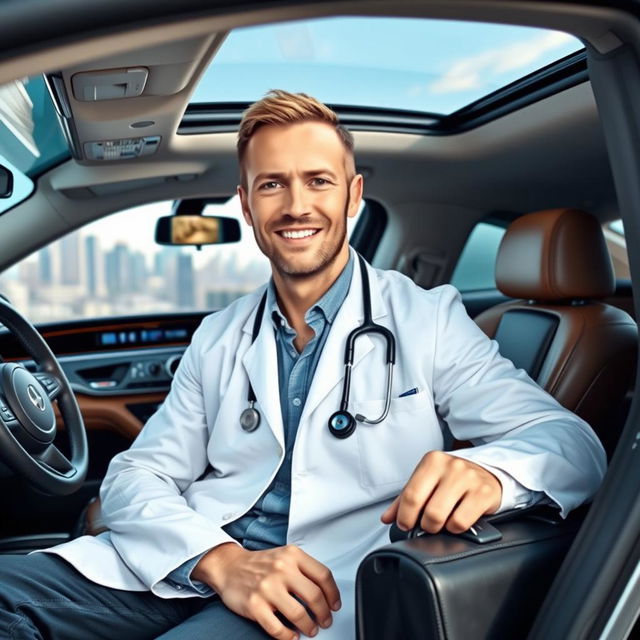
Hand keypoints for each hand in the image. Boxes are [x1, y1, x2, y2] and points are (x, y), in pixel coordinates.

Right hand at [192, 542, 340, 639]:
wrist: (230, 566)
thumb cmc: (260, 564)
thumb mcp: (285, 556)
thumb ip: (304, 569)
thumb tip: (326, 592)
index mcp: (292, 555)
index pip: (323, 575)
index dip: (333, 594)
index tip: (335, 604)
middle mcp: (281, 569)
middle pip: (314, 596)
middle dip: (324, 613)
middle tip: (325, 620)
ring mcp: (267, 587)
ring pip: (298, 614)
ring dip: (309, 626)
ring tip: (310, 629)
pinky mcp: (254, 605)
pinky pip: (277, 628)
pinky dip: (289, 636)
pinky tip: (292, 635)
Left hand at [380, 450, 501, 533]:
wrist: (487, 474)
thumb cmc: (452, 480)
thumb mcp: (428, 482)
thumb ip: (405, 498)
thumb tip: (387, 518)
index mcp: (432, 461)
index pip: (410, 494)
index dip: (405, 516)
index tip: (405, 524)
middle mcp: (451, 466)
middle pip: (427, 509)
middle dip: (423, 525)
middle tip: (426, 525)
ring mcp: (469, 479)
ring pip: (443, 517)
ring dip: (439, 528)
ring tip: (441, 523)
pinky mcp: (484, 493)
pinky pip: (461, 522)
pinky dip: (455, 528)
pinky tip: (457, 521)